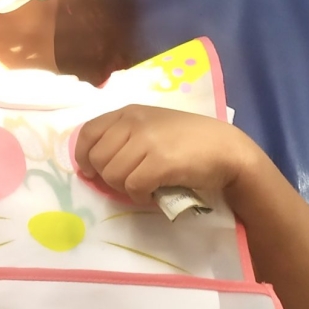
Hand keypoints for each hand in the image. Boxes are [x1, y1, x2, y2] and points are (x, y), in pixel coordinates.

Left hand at [74, 105, 257, 206]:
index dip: (83, 156)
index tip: (90, 171)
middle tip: (128, 182)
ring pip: (112, 175)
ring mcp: (146, 140)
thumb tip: (92, 164)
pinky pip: (133, 187)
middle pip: (97, 158)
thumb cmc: (188, 139)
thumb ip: (124, 136)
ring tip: (143, 187)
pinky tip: (152, 194)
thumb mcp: (151, 126)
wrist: (226, 149)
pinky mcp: (160, 162)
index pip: (87, 132)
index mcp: (128, 112)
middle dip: (108, 177)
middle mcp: (133, 122)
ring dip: (125, 189)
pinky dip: (140, 197)